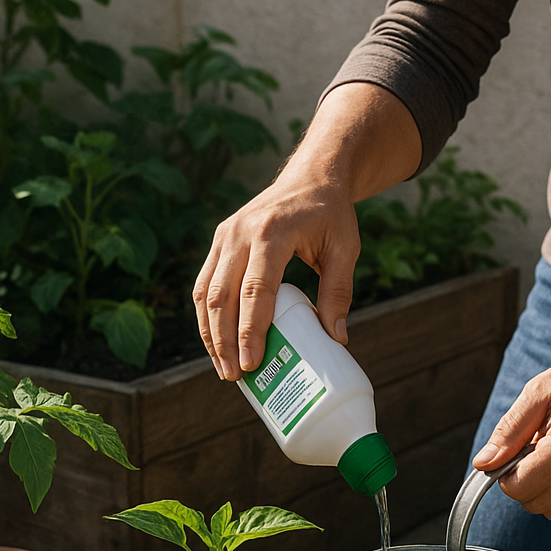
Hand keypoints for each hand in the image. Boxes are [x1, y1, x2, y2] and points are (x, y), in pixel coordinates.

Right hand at [192, 82, 421, 381]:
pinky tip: (216, 342)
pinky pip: (205, 284)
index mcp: (272, 233)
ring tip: (223, 368)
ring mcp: (225, 236)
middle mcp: (240, 233)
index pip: (256, 291)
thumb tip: (336, 338)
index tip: (252, 363)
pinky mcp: (220, 241)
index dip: (251, 330)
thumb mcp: (345, 249)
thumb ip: (339, 292)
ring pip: (206, 293)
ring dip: (211, 334)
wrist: (312, 175)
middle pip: (222, 297)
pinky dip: (207, 316)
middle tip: (234, 376)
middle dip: (225, 341)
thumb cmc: (331, 214)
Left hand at [472, 349, 550, 519]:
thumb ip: (509, 432)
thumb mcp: (538, 392)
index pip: (519, 487)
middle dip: (521, 482)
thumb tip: (483, 463)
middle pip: (533, 503)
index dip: (504, 473)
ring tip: (548, 455)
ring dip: (539, 490)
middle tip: (531, 450)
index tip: (512, 451)